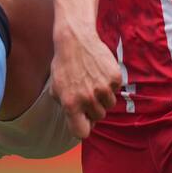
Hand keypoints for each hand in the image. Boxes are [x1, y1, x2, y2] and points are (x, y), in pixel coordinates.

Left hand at [50, 21, 121, 138]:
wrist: (75, 39)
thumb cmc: (64, 65)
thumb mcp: (56, 88)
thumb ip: (65, 107)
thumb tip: (78, 122)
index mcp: (70, 103)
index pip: (81, 132)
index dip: (83, 127)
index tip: (83, 121)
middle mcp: (87, 98)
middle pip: (98, 117)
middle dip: (93, 108)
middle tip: (86, 92)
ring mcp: (103, 88)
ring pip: (109, 105)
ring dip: (102, 97)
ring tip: (92, 81)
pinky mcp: (114, 78)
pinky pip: (115, 90)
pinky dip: (109, 84)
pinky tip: (99, 72)